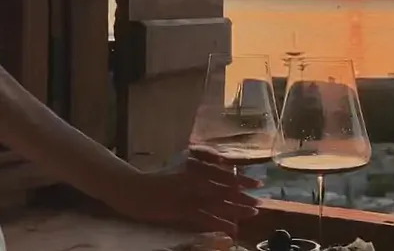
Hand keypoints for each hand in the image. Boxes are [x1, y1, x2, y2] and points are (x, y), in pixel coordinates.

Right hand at [109, 156, 261, 235]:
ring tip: (254, 211)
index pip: (224, 174)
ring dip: (237, 208)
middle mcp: (195, 180)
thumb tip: (222, 166)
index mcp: (196, 169)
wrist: (132, 188)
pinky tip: (231, 227)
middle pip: (224, 189)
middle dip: (244, 196)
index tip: (258, 182)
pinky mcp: (180, 210)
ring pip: (218, 203)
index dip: (242, 179)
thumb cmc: (158, 178)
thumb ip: (200, 167)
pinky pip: (204, 217)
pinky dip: (219, 222)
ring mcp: (188, 196)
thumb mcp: (182, 168)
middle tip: (261, 201)